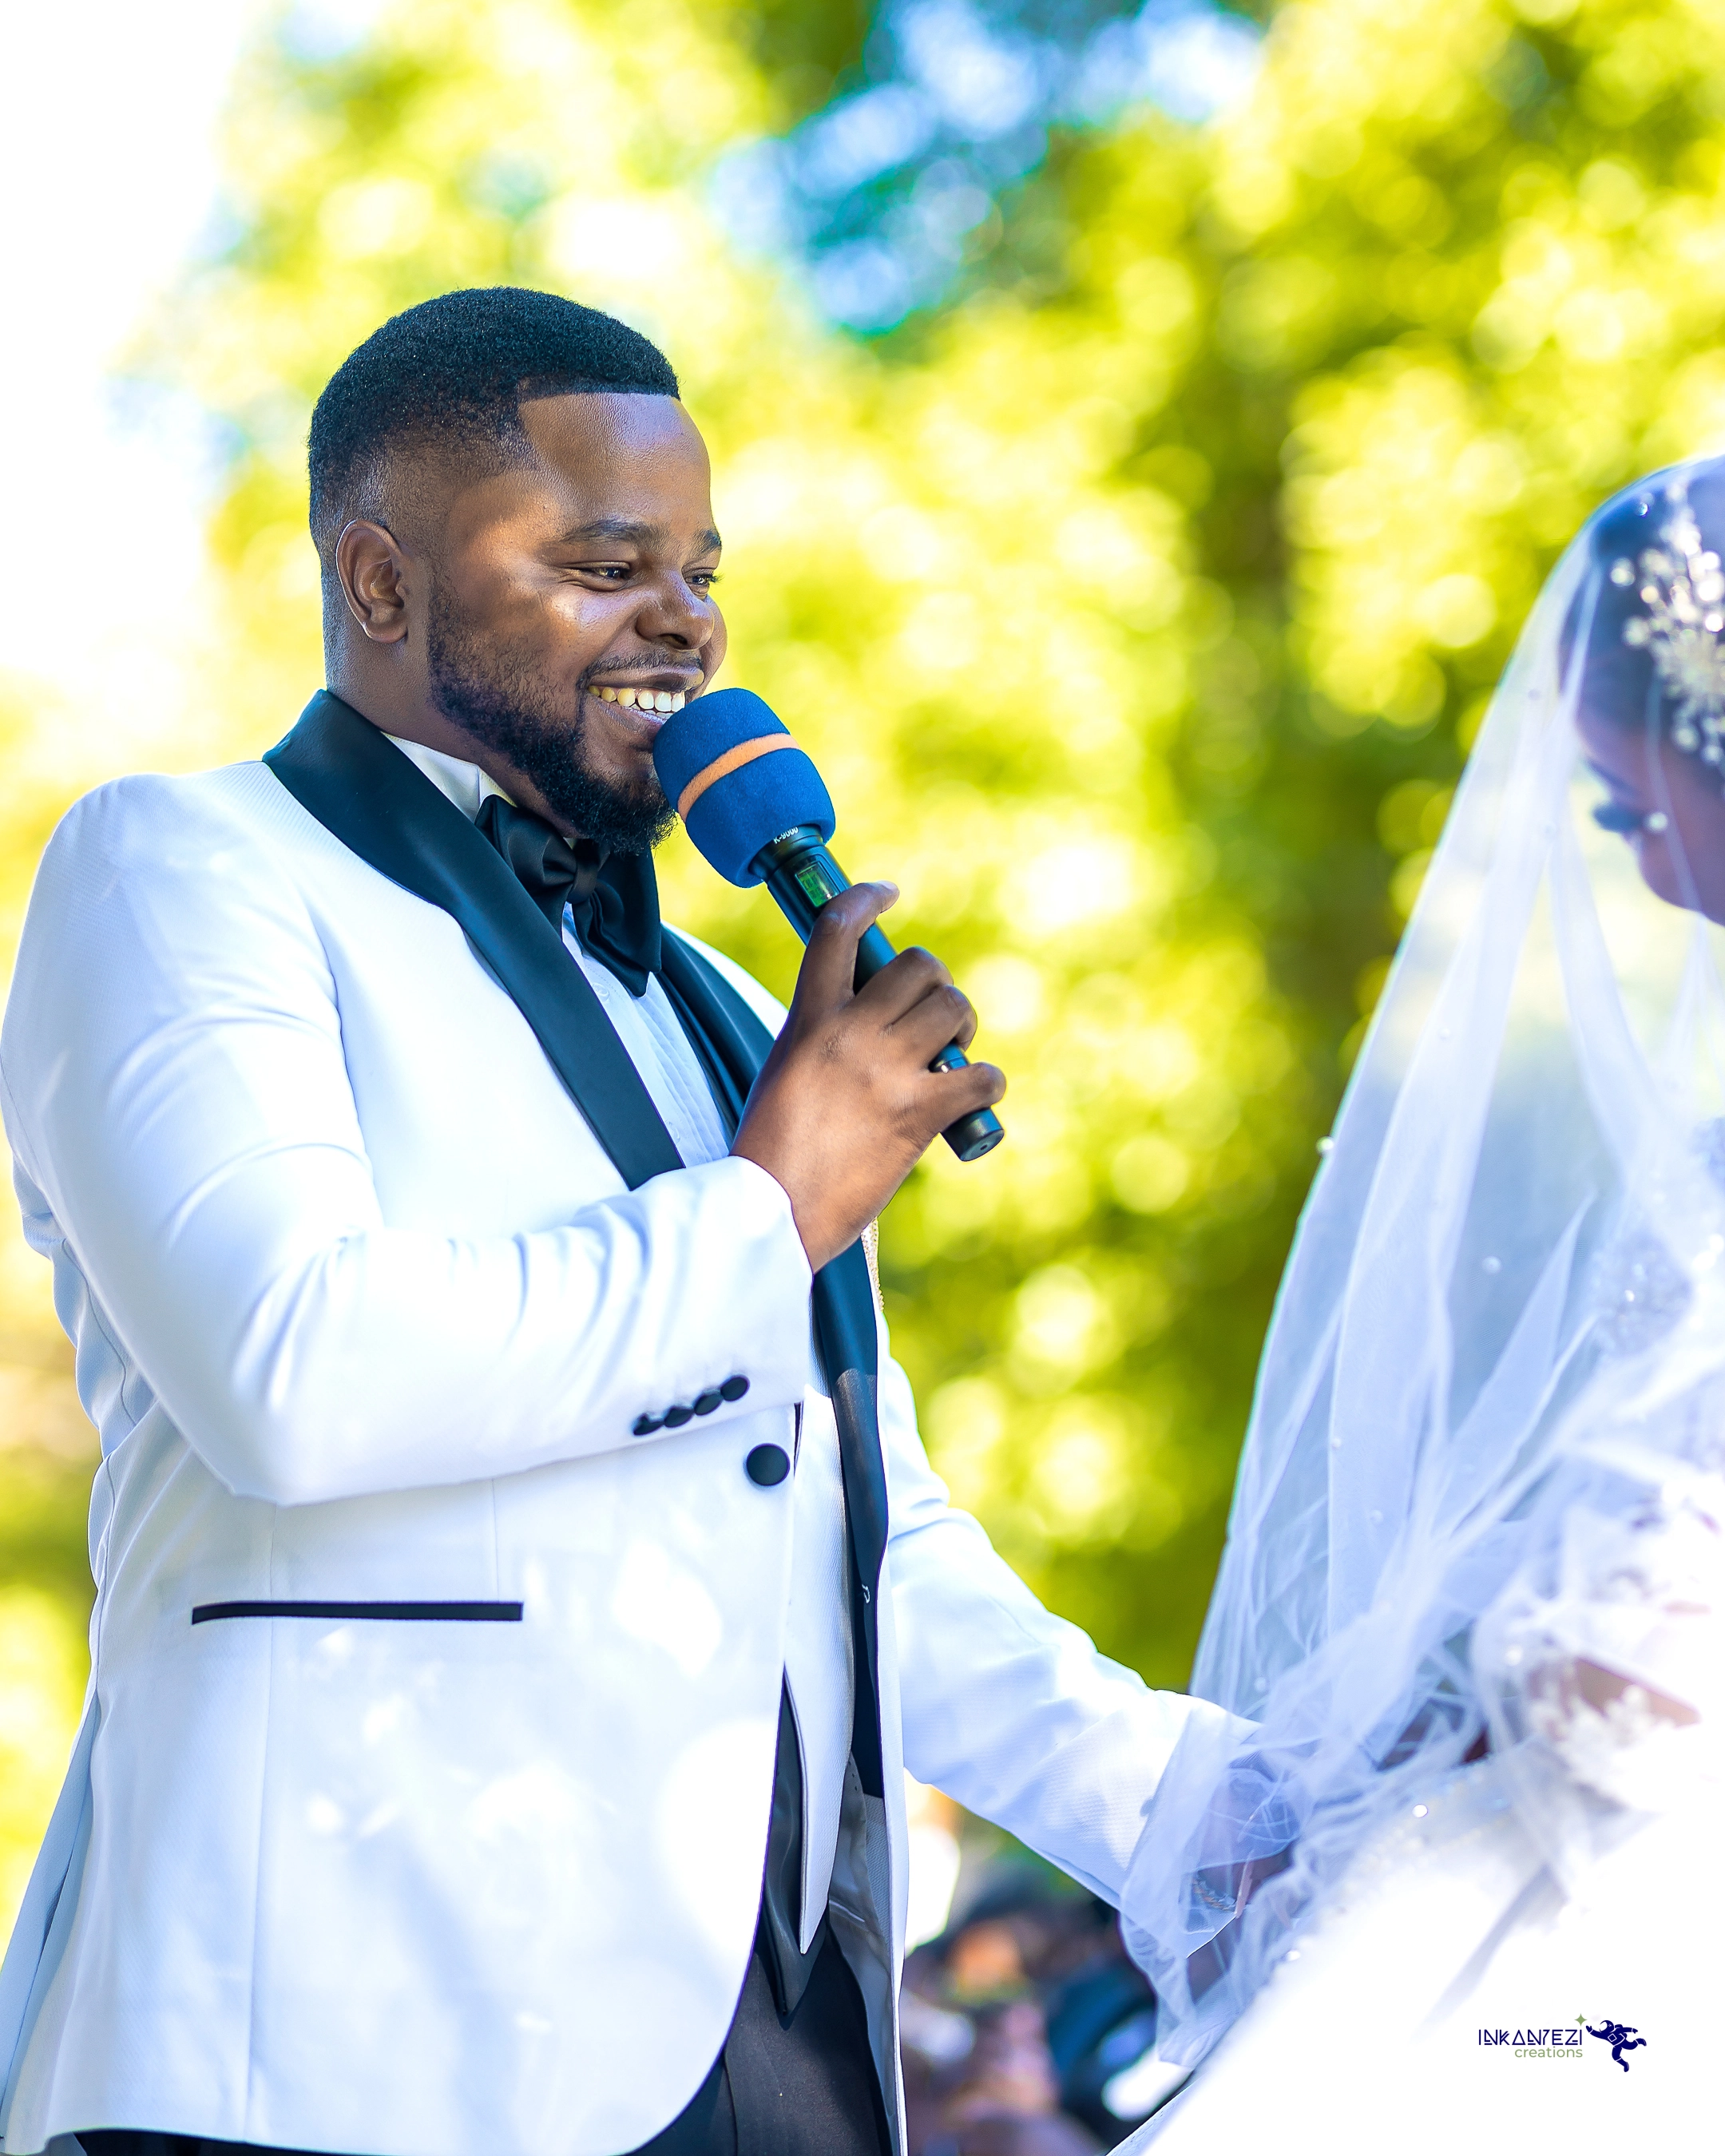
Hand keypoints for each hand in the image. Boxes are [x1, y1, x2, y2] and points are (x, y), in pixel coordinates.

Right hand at [731, 883, 1005, 1271]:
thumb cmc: (772, 1150)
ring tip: (950, 1055)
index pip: (836, 930)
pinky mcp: (918, 1115)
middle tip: (931, 1019)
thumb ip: (820, 1036)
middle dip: (934, 985)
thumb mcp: (782, 1071)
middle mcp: (850, 1034)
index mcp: (808, 1020)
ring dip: (961, 1027)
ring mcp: (886, 1073)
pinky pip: (980, 1076)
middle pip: (917, 966)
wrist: (773, 1211)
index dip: (866, 899)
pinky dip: (985, 1085)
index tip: (887, 894)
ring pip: (954, 1009)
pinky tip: (972, 1099)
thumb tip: (866, 1023)